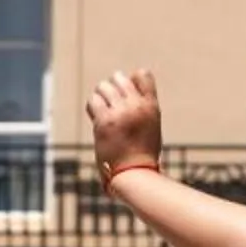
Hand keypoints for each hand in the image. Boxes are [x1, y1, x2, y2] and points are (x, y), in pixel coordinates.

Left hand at [87, 67, 162, 182]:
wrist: (135, 173)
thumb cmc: (143, 151)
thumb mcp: (152, 123)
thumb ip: (142, 103)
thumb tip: (129, 80)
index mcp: (152, 106)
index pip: (142, 74)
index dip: (131, 80)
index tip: (128, 94)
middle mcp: (137, 106)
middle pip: (119, 78)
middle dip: (113, 87)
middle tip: (112, 104)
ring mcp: (120, 113)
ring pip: (104, 87)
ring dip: (101, 96)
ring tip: (104, 110)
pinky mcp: (104, 122)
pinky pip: (93, 101)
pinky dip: (93, 106)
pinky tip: (97, 117)